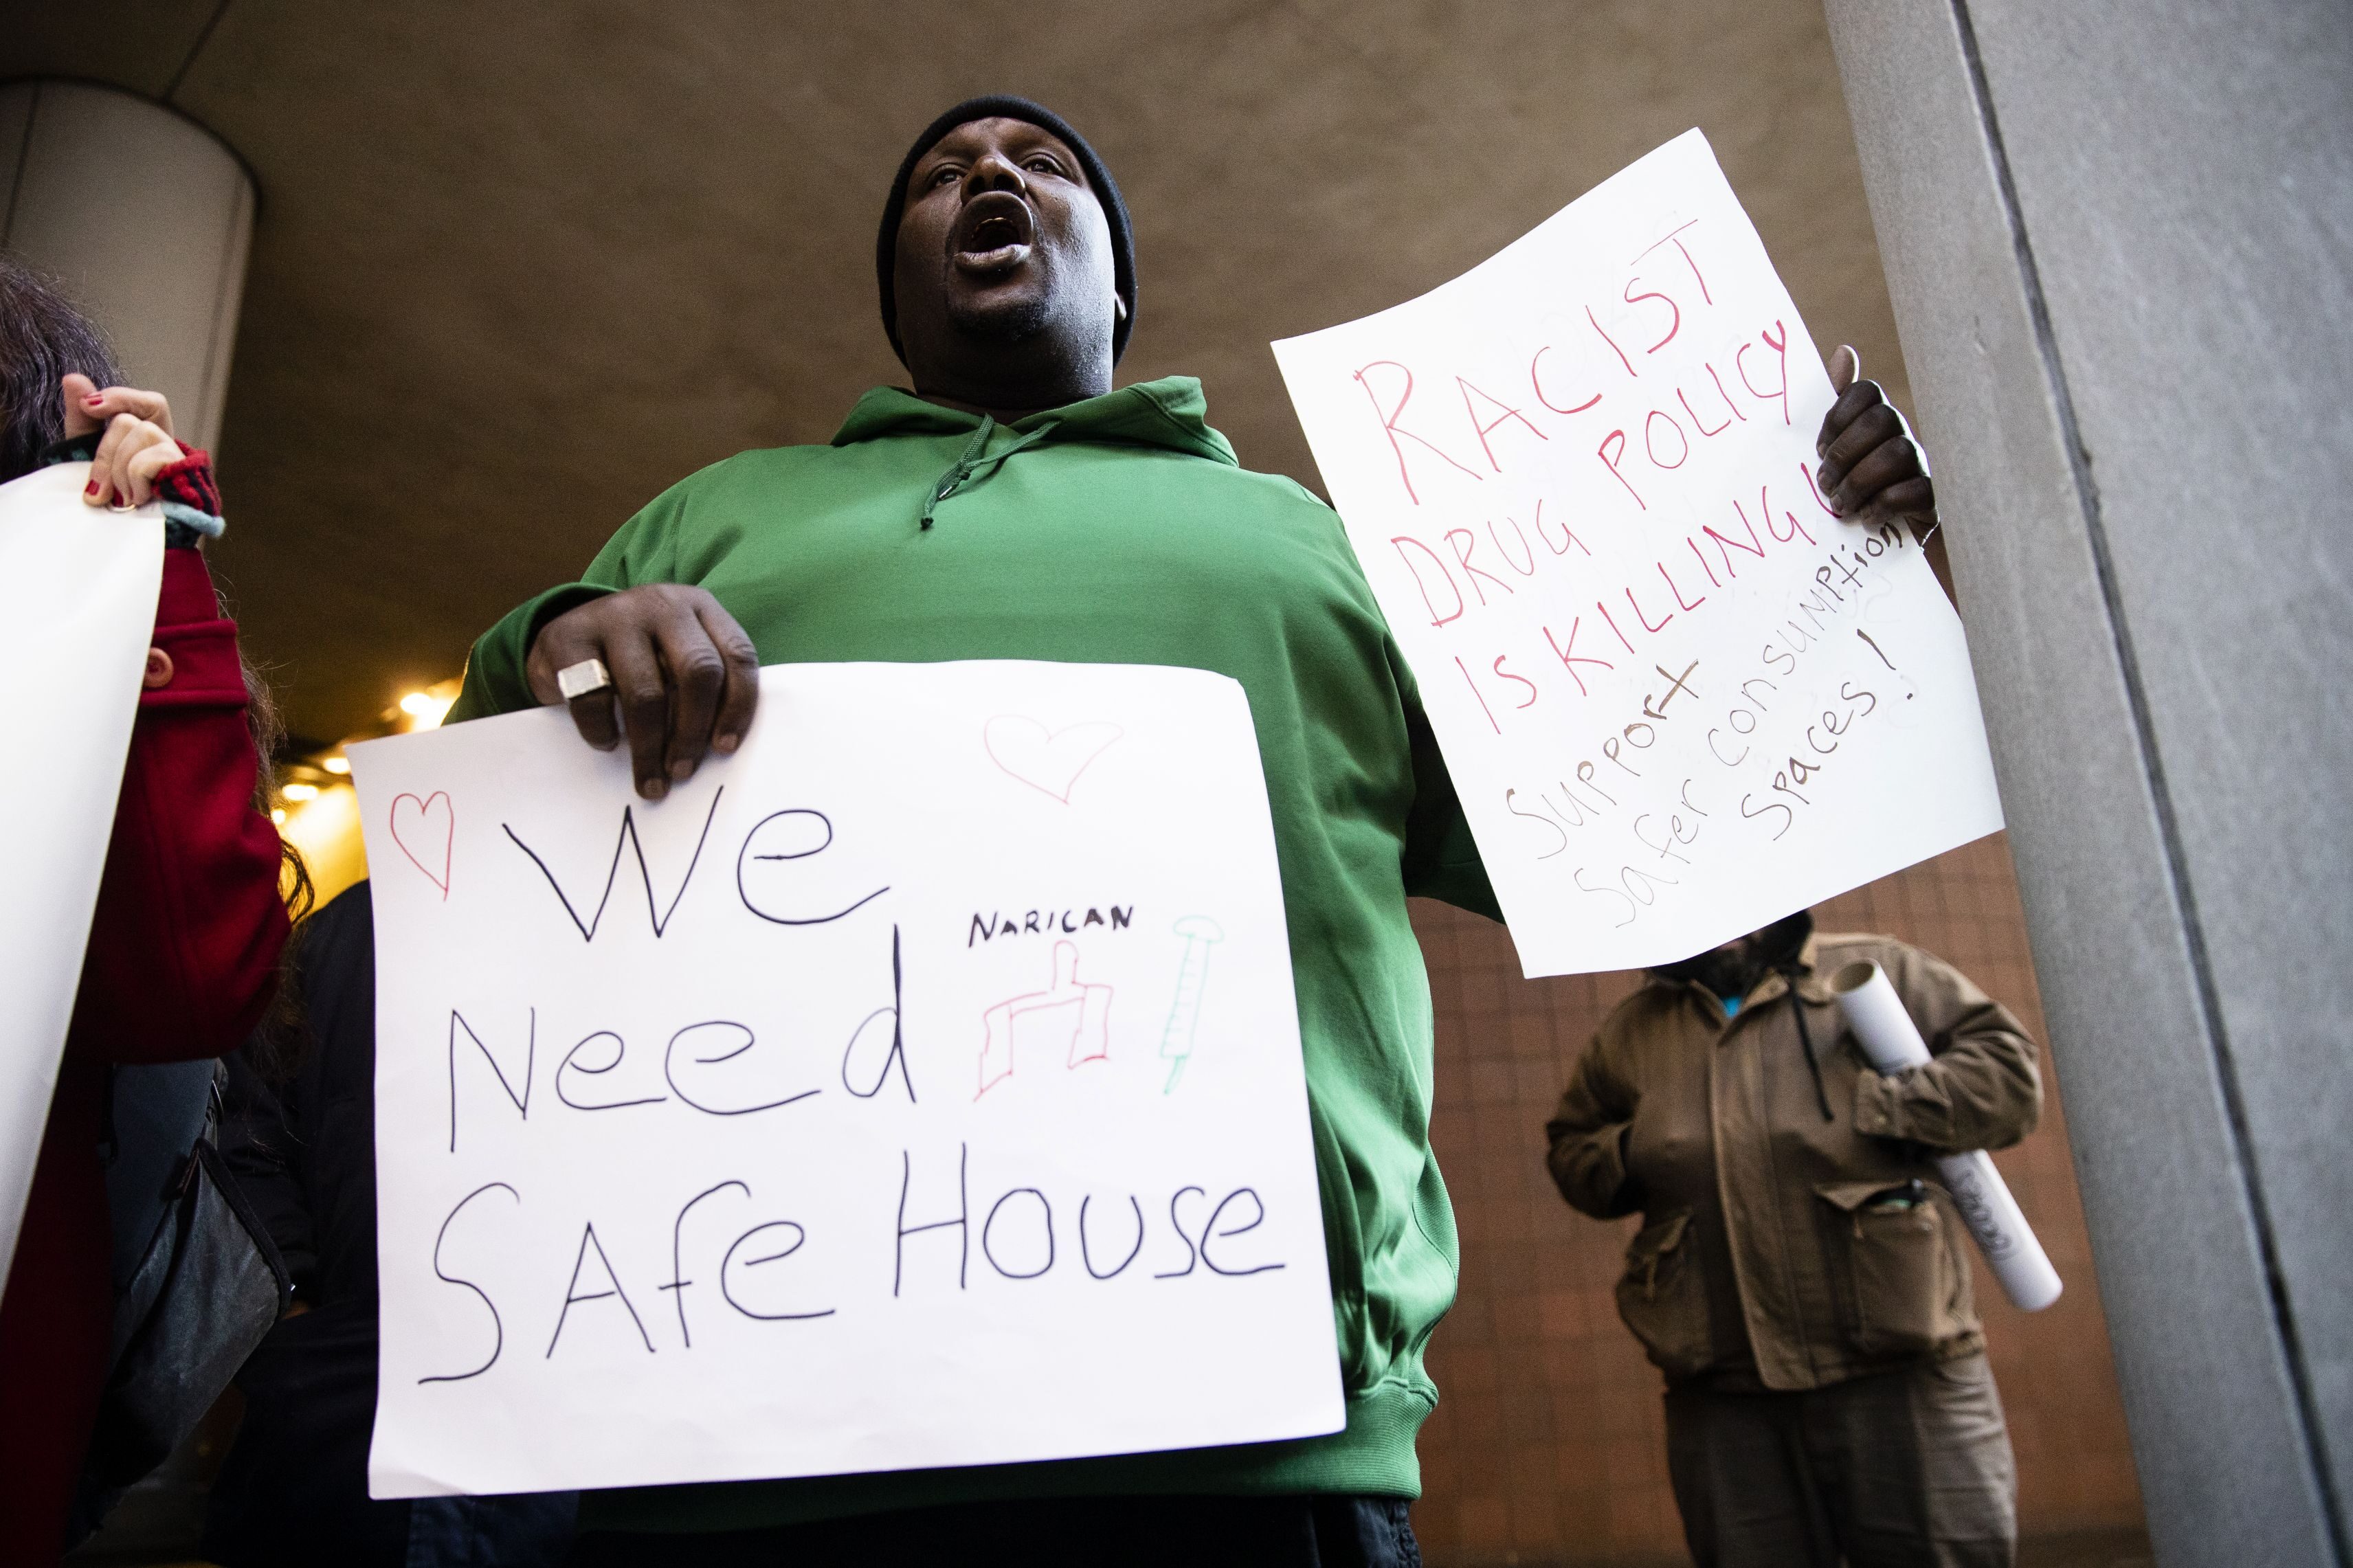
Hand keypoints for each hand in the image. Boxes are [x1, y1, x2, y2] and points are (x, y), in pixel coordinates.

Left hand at [62, 375, 184, 508]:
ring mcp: (182, 462)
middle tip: (96, 491)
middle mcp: (171, 447)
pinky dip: (135, 481)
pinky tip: (139, 502)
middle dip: (103, 454)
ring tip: (123, 501)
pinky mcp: (189, 478)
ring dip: (119, 472)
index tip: (89, 406)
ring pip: (140, 434)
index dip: (120, 397)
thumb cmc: (115, 508)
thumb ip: (84, 420)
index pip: (147, 403)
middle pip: (130, 421)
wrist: (134, 550)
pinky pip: (149, 458)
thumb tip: (73, 378)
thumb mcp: (90, 458)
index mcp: (152, 440)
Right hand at [525, 585, 760, 799]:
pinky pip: (595, 697)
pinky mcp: (570, 637)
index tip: (725, 748)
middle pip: (698, 672)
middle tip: (682, 770)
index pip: (737, 655)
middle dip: (693, 731)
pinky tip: (608, 743)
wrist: (565, 635)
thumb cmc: (638, 656)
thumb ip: (704, 683)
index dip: (738, 706)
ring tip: (651, 779)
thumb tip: (721, 747)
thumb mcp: (676, 655)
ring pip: (647, 693)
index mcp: (700, 607)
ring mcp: (615, 616)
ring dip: (650, 747)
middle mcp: (662, 604)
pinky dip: (603, 731)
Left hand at [1813, 347, 1935, 538]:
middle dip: (1845, 453)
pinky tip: (1867, 519)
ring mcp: (1923, 467)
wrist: (1881, 553)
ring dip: (1859, 482)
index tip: (1817, 449)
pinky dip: (1883, 506)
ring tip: (1841, 507)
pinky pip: (1915, 491)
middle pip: (1881, 419)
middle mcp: (1904, 438)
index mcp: (1878, 424)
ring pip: (1898, 453)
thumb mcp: (1835, 458)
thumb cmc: (1854, 499)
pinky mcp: (1935, 500)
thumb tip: (1844, 351)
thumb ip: (1834, 412)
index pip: (1866, 392)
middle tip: (1824, 484)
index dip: (1837, 417)